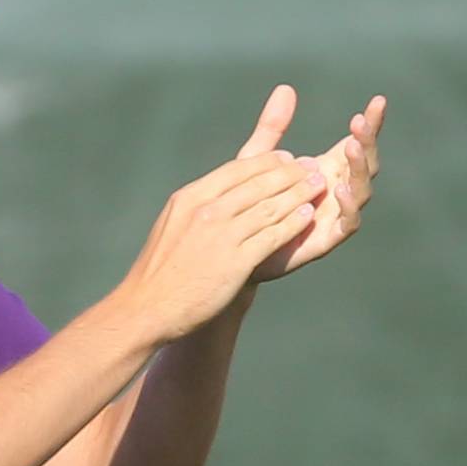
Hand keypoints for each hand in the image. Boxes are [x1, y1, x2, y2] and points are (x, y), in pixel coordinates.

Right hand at [115, 86, 324, 339]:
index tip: (287, 158)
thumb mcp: (173, 224)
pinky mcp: (235, 262)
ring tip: (318, 186)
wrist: (148, 308)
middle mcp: (206, 211)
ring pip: (270, 207)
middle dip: (291, 173)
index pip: (237, 170)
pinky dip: (293, 223)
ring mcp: (221, 236)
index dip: (268, 161)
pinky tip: (308, 216)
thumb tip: (220, 193)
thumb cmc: (160, 271)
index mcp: (190, 198)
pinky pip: (272, 236)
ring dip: (299, 193)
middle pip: (258, 183)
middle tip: (312, 167)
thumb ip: (197, 206)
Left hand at [253, 92, 387, 282]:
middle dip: (366, 143)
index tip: (378, 101)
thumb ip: (273, 127)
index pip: (356, 142)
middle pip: (364, 164)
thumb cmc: (250, 202)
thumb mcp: (259, 159)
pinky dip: (349, 208)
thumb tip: (286, 88)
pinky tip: (340, 190)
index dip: (370, 124)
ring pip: (361, 191)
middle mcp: (336, 191)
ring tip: (352, 147)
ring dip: (359, 169)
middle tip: (359, 122)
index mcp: (326, 169)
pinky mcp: (326, 240)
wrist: (234, 250)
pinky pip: (347, 224)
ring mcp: (334, 215)